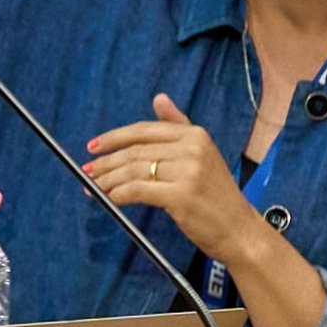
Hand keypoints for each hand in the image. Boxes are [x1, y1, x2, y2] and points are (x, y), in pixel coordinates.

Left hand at [82, 97, 274, 253]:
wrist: (239, 229)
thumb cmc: (216, 194)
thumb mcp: (202, 154)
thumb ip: (177, 126)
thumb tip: (158, 97)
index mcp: (195, 135)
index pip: (144, 131)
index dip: (114, 138)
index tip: (93, 146)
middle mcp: (192, 149)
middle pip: (135, 152)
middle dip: (106, 162)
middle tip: (87, 170)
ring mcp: (188, 172)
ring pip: (132, 171)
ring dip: (107, 179)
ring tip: (93, 186)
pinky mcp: (181, 195)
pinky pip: (136, 190)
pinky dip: (117, 194)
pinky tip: (108, 198)